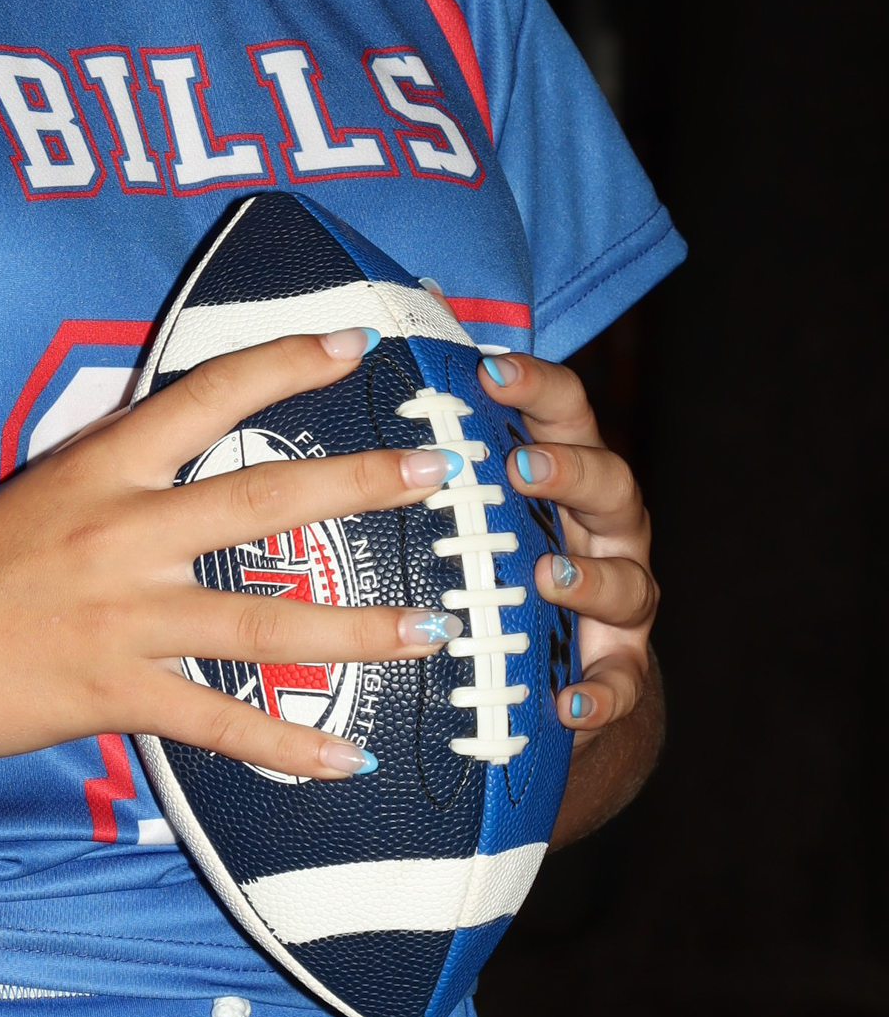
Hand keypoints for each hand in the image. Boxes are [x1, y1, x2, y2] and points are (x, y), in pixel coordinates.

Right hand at [0, 329, 466, 781]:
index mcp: (102, 465)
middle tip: (436, 471)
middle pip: (260, 502)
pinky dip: (286, 745)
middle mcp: (122, 531)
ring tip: (432, 629)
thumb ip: (123, 468)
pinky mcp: (113, 692)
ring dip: (357, 628)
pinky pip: (219, 722)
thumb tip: (194, 436)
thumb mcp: (45, 487)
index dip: (283, 365)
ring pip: (261, 620)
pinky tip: (346, 758)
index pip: (206, 396)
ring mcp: (122, 615)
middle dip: (358, 484)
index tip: (354, 344)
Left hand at [477, 348, 657, 734]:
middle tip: (522, 467)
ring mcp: (620, 600)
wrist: (549, 667)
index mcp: (567, 468)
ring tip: (545, 576)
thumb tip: (389, 313)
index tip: (489, 369)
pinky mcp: (618, 670)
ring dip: (586, 577)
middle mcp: (606, 527)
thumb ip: (444, 425)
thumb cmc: (496, 550)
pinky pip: (618, 684)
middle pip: (610, 483)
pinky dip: (597, 693)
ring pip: (627, 580)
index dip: (534, 385)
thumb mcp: (476, 491)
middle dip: (569, 471)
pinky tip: (564, 702)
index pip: (565, 410)